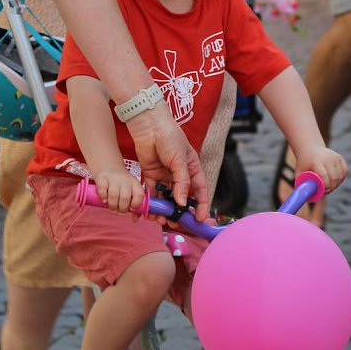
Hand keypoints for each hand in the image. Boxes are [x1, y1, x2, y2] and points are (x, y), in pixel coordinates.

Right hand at [93, 168, 144, 218]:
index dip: (136, 204)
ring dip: (113, 205)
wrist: (109, 166)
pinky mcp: (102, 178)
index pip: (139, 194)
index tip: (131, 208)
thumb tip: (135, 220)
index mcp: (135, 183)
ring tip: (112, 208)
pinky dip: (103, 197)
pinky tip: (104, 200)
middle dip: (122, 208)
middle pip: (125, 197)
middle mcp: (125, 180)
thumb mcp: (130, 189)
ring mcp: (113, 178)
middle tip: (119, 211)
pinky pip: (102, 189)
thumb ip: (133, 204)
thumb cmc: (121, 184)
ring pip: (114, 194)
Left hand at [125, 105, 209, 221]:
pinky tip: (149, 212)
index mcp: (192, 168)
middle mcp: (180, 174)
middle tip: (177, 224)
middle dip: (180, 212)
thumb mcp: (180, 160)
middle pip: (183, 197)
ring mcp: (165, 176)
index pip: (200, 190)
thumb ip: (182, 182)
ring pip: (167, 198)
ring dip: (165, 210)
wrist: (149, 126)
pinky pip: (153, 193)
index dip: (201, 205)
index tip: (200, 219)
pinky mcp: (151, 176)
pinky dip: (151, 202)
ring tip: (161, 220)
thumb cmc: (169, 137)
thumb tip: (183, 203)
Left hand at [295, 146, 347, 193]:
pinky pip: (345, 170)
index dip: (326, 186)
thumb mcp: (299, 172)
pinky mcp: (340, 158)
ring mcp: (335, 157)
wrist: (310, 148)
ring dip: (337, 183)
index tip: (324, 191)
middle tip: (327, 191)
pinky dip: (342, 177)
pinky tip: (337, 180)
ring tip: (330, 186)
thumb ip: (300, 184)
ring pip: (340, 175)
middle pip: (334, 177)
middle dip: (332, 187)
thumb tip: (303, 198)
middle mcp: (328, 158)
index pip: (324, 175)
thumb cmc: (304, 163)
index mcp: (317, 161)